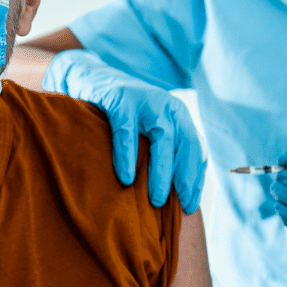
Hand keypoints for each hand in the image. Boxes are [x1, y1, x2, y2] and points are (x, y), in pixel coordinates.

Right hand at [43, 50, 204, 213]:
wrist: (90, 80)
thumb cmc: (120, 114)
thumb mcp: (147, 129)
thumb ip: (163, 150)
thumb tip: (174, 193)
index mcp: (178, 115)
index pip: (196, 150)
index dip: (195, 179)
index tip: (189, 205)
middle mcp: (168, 106)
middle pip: (185, 145)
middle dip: (185, 179)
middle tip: (178, 207)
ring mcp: (146, 100)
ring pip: (163, 139)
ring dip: (162, 172)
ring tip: (156, 200)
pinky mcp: (121, 99)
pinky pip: (127, 132)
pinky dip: (127, 156)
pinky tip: (124, 178)